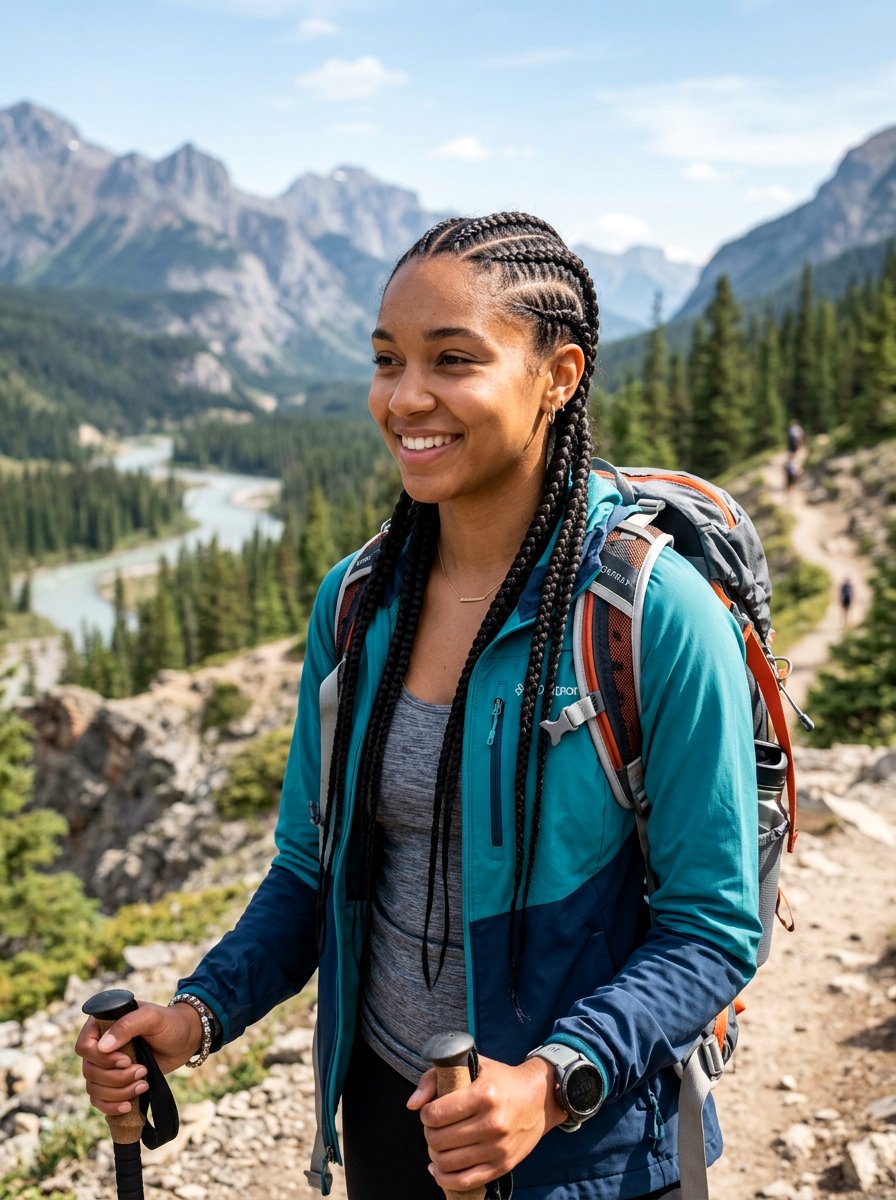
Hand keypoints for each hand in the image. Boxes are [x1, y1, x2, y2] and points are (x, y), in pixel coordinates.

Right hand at [75, 1000, 201, 1117]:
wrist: (184, 1040)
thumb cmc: (168, 1023)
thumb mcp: (152, 1017)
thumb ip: (128, 1025)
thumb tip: (103, 1046)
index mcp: (102, 1024)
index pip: (84, 1047)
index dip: (101, 1059)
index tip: (126, 1060)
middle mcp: (99, 1046)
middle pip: (89, 1071)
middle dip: (116, 1077)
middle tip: (142, 1071)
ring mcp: (105, 1066)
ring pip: (94, 1088)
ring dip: (117, 1092)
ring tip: (143, 1084)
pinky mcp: (113, 1082)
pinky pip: (99, 1101)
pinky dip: (111, 1106)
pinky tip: (128, 1105)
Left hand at [407, 1053, 567, 1191]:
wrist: (539, 1099)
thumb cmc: (499, 1079)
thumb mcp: (471, 1065)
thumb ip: (435, 1077)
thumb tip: (412, 1105)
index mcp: (483, 1095)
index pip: (436, 1114)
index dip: (426, 1113)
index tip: (430, 1110)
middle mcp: (492, 1123)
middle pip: (439, 1140)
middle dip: (429, 1133)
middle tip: (435, 1126)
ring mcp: (498, 1148)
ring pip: (447, 1162)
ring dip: (435, 1154)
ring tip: (439, 1143)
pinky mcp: (502, 1166)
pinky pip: (464, 1182)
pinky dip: (444, 1178)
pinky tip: (438, 1169)